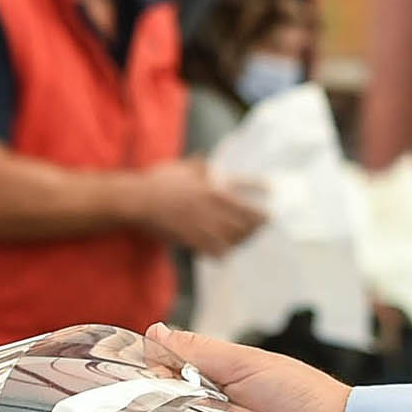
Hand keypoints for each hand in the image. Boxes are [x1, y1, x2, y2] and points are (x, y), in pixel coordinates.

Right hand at [133, 160, 268, 254]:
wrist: (138, 200)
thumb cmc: (157, 181)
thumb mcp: (180, 168)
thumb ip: (196, 165)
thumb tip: (203, 157)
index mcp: (211, 185)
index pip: (242, 184)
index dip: (260, 187)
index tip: (273, 190)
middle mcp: (212, 205)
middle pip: (245, 216)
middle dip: (258, 222)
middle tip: (265, 223)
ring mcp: (203, 223)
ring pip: (234, 235)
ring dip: (244, 237)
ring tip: (248, 238)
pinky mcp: (192, 239)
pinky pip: (215, 251)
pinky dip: (223, 253)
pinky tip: (225, 254)